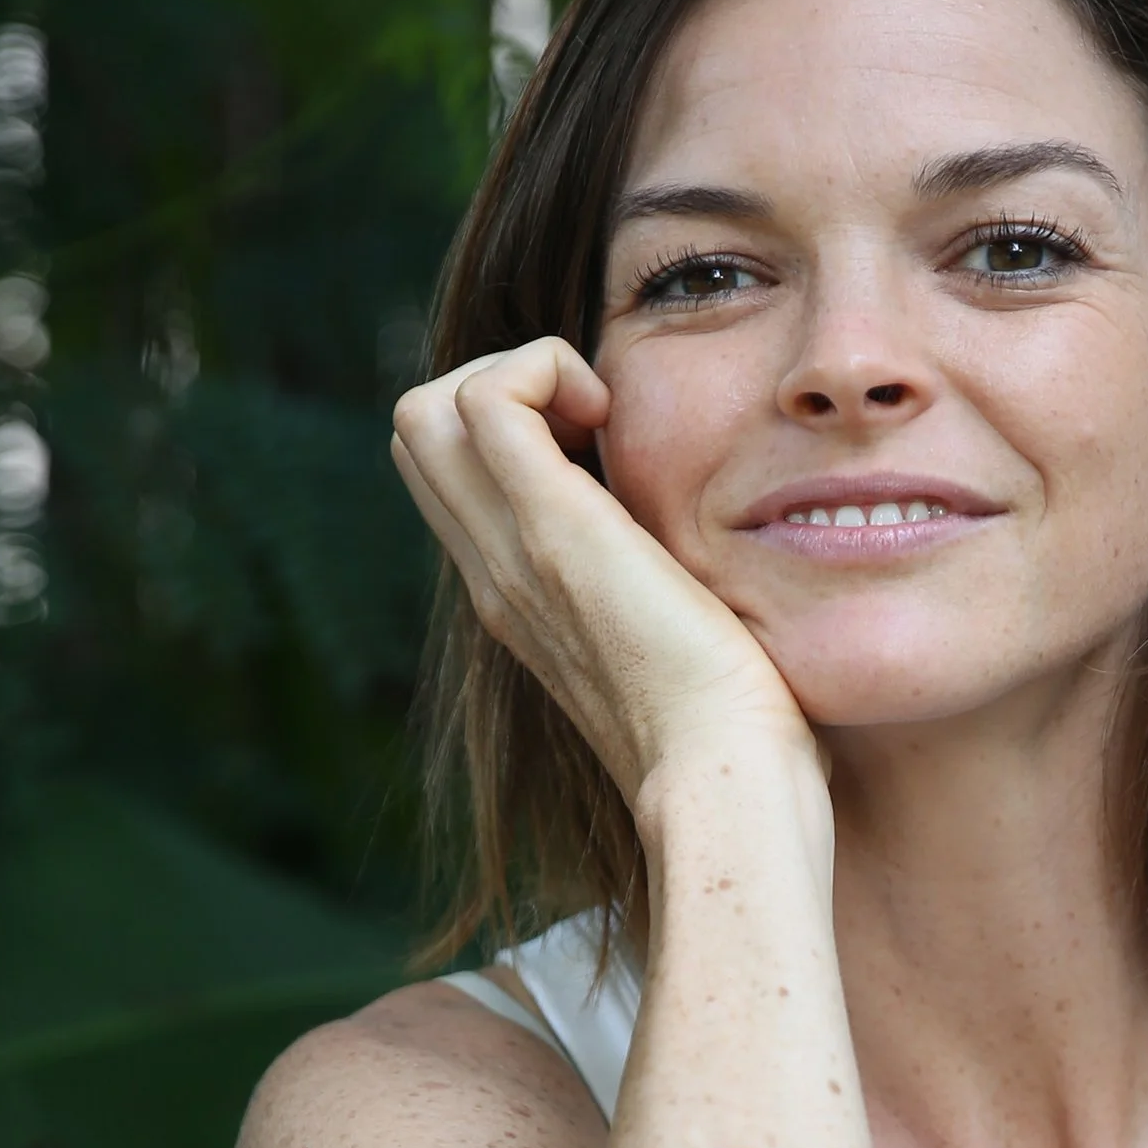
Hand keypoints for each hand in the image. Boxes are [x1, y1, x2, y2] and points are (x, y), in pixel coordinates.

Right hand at [391, 338, 813, 805]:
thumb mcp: (672, 640)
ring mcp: (512, 552)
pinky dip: (541, 371)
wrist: (723, 777)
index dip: (511, 425)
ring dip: (514, 376)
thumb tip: (690, 552)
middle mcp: (495, 572)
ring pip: (426, 409)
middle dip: (499, 386)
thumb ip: (653, 590)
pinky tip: (609, 415)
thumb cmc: (729, 729)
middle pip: (418, 432)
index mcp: (518, 595)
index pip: (448, 475)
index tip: (600, 446)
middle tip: (593, 424)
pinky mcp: (554, 532)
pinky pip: (491, 401)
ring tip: (596, 419)